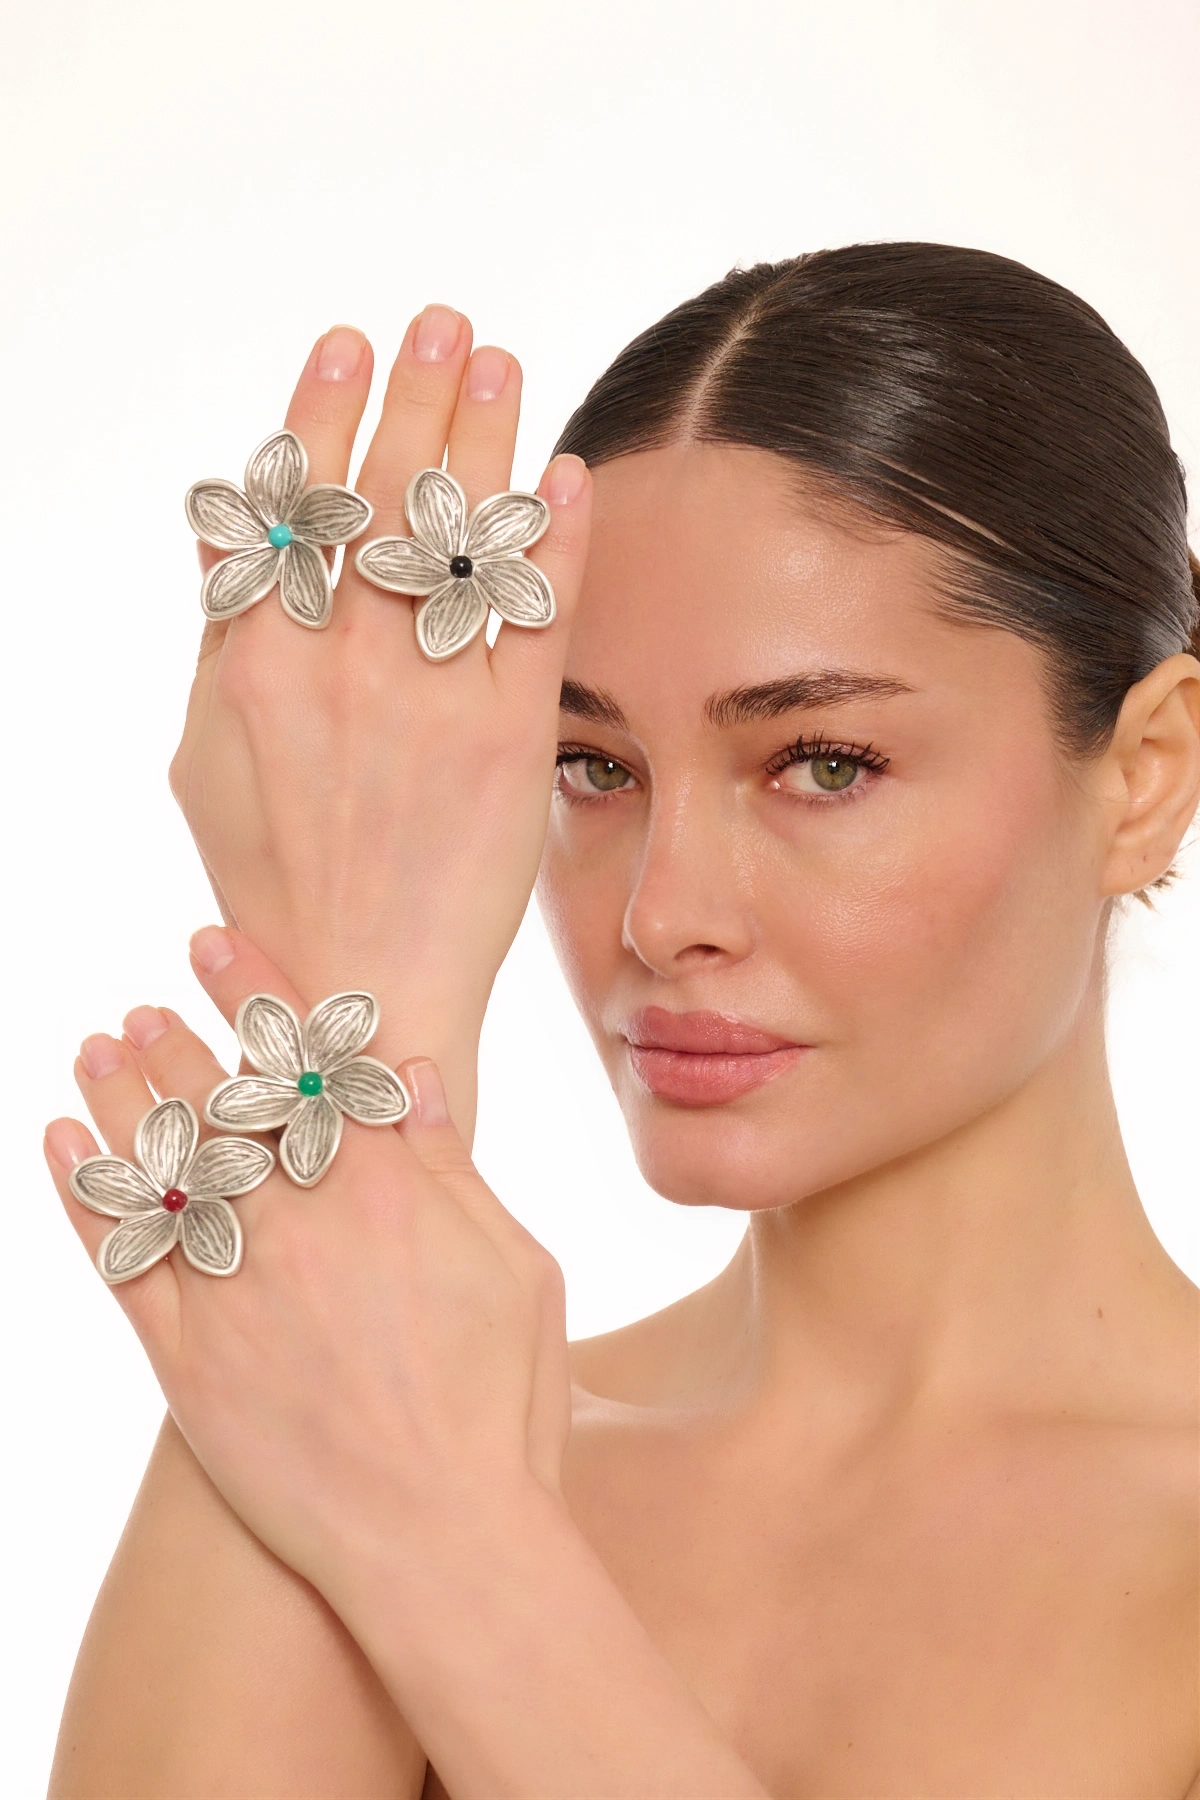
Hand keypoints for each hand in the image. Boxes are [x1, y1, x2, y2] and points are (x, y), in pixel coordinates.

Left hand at [44, 926, 571, 1611]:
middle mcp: (298, 1225)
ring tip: (90, 1050)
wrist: (442, 1540)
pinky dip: (84, 1199)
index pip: (303, 1061)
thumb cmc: (501, 1404)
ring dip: (117, 1100)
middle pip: (218, 1105)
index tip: (212, 941)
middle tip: (139, 1007)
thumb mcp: (516, 1270)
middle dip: (174, 1042)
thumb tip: (410, 1079)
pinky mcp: (189, 1364)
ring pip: (158, 1169)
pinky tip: (61, 1150)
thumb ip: (450, 1171)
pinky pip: (121, 1263)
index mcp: (383, 1192)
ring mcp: (235, 1293)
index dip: (254, 991)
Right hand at [170, 312, 591, 1135]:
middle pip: (382, 499)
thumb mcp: (202, 759)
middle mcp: (340, 668)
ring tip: (498, 359)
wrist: (360, 985)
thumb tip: (226, 530)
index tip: (347, 342)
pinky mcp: (508, 739)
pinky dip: (555, 541)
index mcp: (254, 665)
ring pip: (458, 537)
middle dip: (413, 397)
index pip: (296, 507)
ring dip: (483, 437)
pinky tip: (570, 478)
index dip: (323, 415)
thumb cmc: (271, 881)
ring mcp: (430, 700)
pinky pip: (536, 616)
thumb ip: (220, 641)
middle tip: (443, 321)